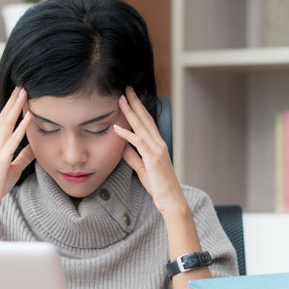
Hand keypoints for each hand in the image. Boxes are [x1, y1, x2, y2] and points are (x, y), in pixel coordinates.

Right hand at [0, 87, 34, 214]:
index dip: (12, 106)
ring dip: (16, 107)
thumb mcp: (14, 168)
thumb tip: (35, 146)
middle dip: (13, 100)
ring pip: (7, 123)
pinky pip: (13, 140)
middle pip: (5, 116)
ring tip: (25, 93)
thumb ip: (24, 156)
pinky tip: (29, 117)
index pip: (4, 120)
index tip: (19, 93)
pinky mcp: (1, 159)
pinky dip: (21, 127)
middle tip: (22, 85)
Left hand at [114, 87, 188, 217]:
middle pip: (145, 119)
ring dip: (130, 112)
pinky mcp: (153, 159)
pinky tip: (116, 127)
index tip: (130, 97)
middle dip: (135, 102)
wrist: (171, 200)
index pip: (147, 122)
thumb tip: (123, 146)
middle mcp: (159, 144)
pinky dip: (127, 134)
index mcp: (157, 145)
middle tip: (126, 88)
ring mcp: (157, 150)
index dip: (138, 108)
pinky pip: (138, 143)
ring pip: (142, 126)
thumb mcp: (142, 169)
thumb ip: (133, 157)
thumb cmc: (159, 187)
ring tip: (121, 99)